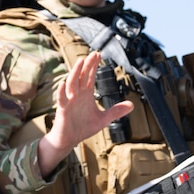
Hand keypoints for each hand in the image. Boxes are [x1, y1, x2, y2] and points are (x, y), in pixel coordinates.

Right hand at [37, 51, 133, 175]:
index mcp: (86, 95)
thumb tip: (132, 105)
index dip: (94, 66)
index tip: (98, 54)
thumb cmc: (83, 128)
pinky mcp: (62, 110)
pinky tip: (63, 84)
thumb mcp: (103, 119)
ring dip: (75, 72)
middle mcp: (77, 95)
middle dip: (87, 65)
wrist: (69, 140)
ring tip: (80, 62)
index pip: (90, 77)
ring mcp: (69, 101)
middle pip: (82, 76)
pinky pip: (61, 99)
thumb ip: (115, 111)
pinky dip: (61, 91)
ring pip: (71, 84)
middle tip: (93, 53)